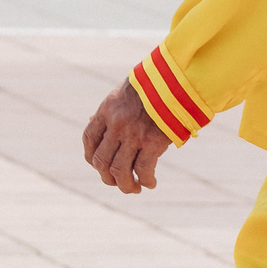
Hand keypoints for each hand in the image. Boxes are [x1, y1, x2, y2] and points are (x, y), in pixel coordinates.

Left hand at [81, 78, 173, 194]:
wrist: (177, 79)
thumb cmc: (154, 84)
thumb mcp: (126, 91)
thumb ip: (111, 108)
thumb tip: (93, 120)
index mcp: (108, 109)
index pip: (89, 139)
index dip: (91, 157)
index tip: (100, 165)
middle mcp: (117, 124)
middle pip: (101, 161)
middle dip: (107, 177)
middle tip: (118, 182)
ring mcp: (133, 134)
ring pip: (119, 171)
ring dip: (125, 185)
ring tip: (134, 188)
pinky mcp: (153, 142)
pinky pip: (143, 170)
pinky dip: (146, 180)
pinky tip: (150, 183)